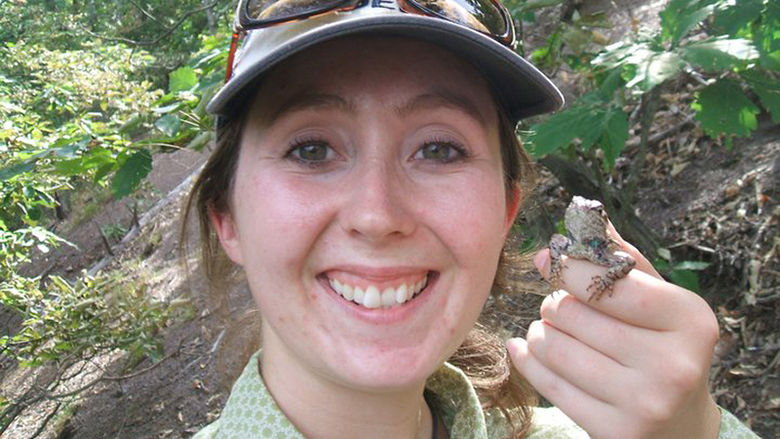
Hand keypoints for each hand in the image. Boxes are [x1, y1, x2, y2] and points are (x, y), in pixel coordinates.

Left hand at [507, 226, 721, 438]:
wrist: (680, 426)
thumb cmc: (662, 347)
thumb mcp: (659, 302)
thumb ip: (623, 261)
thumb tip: (582, 216)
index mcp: (689, 319)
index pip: (608, 282)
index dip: (567, 268)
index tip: (546, 259)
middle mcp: (674, 364)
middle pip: (572, 314)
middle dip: (555, 305)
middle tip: (558, 307)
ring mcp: (645, 403)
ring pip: (553, 347)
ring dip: (539, 332)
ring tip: (547, 330)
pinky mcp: (615, 431)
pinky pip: (546, 384)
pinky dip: (526, 359)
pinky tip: (524, 348)